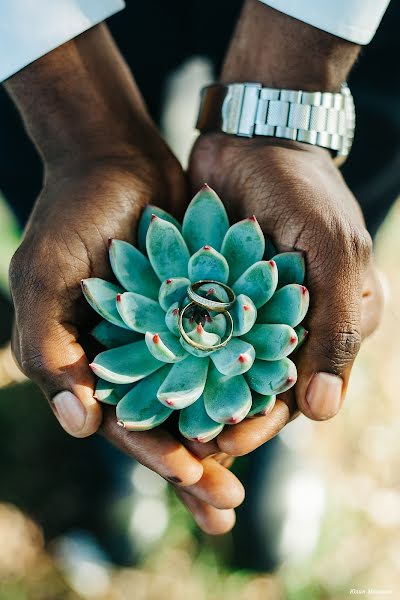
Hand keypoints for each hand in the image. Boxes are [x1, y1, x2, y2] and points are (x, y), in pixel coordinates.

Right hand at [6, 24, 243, 533]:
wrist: (116, 162)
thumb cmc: (71, 216)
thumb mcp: (43, 276)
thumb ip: (48, 347)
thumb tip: (78, 425)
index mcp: (84, 360)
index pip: (118, 420)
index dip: (151, 449)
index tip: (189, 473)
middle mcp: (125, 356)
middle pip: (161, 422)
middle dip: (191, 463)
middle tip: (227, 503)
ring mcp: (163, 335)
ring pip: (194, 399)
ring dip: (219, 439)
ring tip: (245, 479)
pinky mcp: (194, 311)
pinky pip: (218, 355)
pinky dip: (238, 384)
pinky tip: (266, 409)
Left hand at [189, 133, 383, 454]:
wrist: (254, 135)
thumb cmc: (302, 190)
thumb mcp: (333, 252)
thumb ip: (336, 327)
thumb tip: (322, 411)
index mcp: (334, 319)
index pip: (302, 388)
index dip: (267, 418)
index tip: (229, 439)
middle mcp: (293, 321)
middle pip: (260, 385)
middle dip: (227, 413)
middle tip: (189, 440)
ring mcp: (252, 307)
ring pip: (225, 366)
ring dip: (200, 393)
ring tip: (165, 418)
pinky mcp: (216, 291)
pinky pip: (199, 334)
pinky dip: (179, 356)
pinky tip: (152, 376)